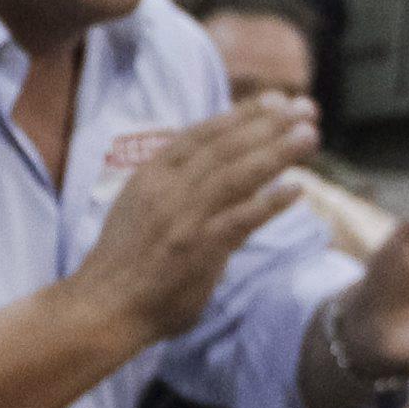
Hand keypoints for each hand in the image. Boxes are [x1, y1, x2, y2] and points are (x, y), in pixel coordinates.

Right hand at [72, 97, 318, 345]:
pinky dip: (269, 203)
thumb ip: (177, 190)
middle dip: (268, 124)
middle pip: (225, 147)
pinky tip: (297, 189)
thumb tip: (225, 178)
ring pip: (235, 175)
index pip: (201, 135)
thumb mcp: (140, 210)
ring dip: (275, 153)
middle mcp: (166, 190)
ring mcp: (182, 218)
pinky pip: (240, 220)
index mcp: (150, 176)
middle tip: (305, 107)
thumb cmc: (124, 265)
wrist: (99, 308)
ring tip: (308, 135)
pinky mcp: (197, 248)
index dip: (241, 115)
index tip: (275, 100)